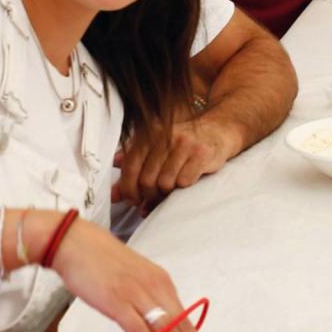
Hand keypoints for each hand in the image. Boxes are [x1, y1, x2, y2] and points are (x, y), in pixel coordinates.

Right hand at [47, 218, 212, 331]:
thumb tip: (158, 323)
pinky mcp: (117, 301)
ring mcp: (137, 295)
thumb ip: (148, 299)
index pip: (185, 318)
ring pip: (165, 328)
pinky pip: (138, 328)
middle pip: (181, 325)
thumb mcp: (135, 279)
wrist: (77, 243)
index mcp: (162, 283)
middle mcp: (155, 288)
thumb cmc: (104, 262)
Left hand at [112, 116, 241, 204]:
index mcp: (149, 133)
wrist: (218, 131)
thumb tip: (113, 194)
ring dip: (167, 193)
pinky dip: (184, 188)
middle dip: (148, 195)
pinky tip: (188, 180)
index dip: (128, 188)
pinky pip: (184, 182)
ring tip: (172, 189)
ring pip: (165, 183)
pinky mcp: (201, 153)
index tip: (132, 199)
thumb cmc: (183, 145)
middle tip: (152, 199)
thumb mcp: (156, 150)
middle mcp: (164, 136)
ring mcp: (184, 144)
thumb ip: (133, 168)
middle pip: (146, 179)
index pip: (130, 166)